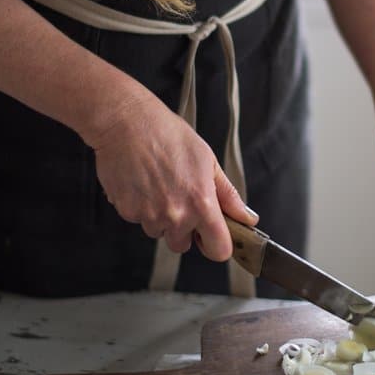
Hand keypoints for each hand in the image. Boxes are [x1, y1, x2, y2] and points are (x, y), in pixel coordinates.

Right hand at [85, 86, 256, 259]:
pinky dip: (141, 207)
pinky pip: (139, 220)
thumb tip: (247, 218)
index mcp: (201, 203)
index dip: (218, 244)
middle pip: (184, 245)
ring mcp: (149, 216)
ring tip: (159, 184)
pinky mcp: (127, 212)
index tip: (214, 235)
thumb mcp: (208, 160)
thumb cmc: (168, 135)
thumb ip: (228, 195)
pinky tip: (143, 183)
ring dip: (160, 217)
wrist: (127, 123)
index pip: (219, 250)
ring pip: (159, 232)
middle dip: (184, 229)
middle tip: (180, 198)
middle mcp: (176, 215)